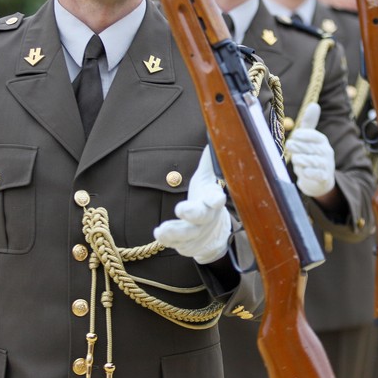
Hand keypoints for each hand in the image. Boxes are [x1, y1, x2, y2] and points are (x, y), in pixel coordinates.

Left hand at [153, 148, 230, 263]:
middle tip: (181, 209)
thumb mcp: (209, 175)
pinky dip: (171, 242)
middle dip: (192, 214)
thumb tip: (214, 131)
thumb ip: (209, 158)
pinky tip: (160, 236)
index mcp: (213, 198)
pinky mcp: (190, 245)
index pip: (217, 197)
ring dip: (175, 233)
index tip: (216, 199)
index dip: (216, 198)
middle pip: (202, 217)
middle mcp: (208, 217)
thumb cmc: (207, 195)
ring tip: (160, 231)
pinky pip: (180, 246)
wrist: (215, 230)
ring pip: (188, 235)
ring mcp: (199, 233)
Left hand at [285, 103, 335, 197]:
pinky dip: (306, 173)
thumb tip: (314, 104)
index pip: (311, 134)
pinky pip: (313, 173)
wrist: (321, 180)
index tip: (294, 136)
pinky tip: (304, 171)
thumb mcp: (311, 138)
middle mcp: (325, 151)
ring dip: (299, 160)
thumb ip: (309, 123)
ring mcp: (325, 165)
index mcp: (321, 140)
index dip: (300, 135)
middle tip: (290, 146)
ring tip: (296, 159)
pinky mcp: (323, 177)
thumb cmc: (312, 155)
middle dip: (297, 147)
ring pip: (308, 160)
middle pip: (307, 147)